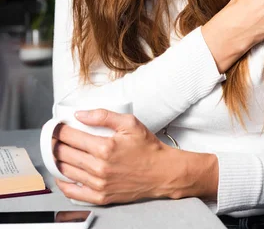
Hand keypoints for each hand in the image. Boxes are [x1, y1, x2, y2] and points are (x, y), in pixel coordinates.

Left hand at [53, 109, 180, 204]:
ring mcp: (99, 184)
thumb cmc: (147, 147)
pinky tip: (61, 175)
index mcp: (105, 147)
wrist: (161, 172)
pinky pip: (74, 192)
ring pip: (67, 171)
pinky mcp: (101, 196)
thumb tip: (80, 114)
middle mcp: (99, 167)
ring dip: (58, 161)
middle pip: (65, 154)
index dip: (59, 130)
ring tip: (57, 152)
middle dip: (56, 144)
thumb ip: (104, 116)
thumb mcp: (129, 123)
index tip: (56, 126)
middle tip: (53, 138)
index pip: (71, 137)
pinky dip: (64, 183)